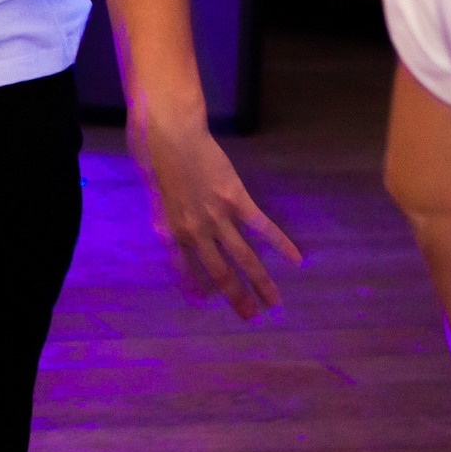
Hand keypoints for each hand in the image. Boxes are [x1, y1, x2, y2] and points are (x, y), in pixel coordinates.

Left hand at [131, 98, 302, 316]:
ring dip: (261, 282)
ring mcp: (217, 218)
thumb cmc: (155, 158)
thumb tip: (176, 232)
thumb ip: (167, 217)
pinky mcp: (236, 200)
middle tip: (250, 317)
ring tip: (274, 303)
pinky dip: (280, 243)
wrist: (170, 134)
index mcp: (170, 232)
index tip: (203, 304)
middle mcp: (194, 232)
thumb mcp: (153, 195)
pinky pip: (261, 227)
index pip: (183, 269)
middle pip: (220, 272)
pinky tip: (296, 258)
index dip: (194, 287)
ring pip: (244, 258)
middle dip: (236, 297)